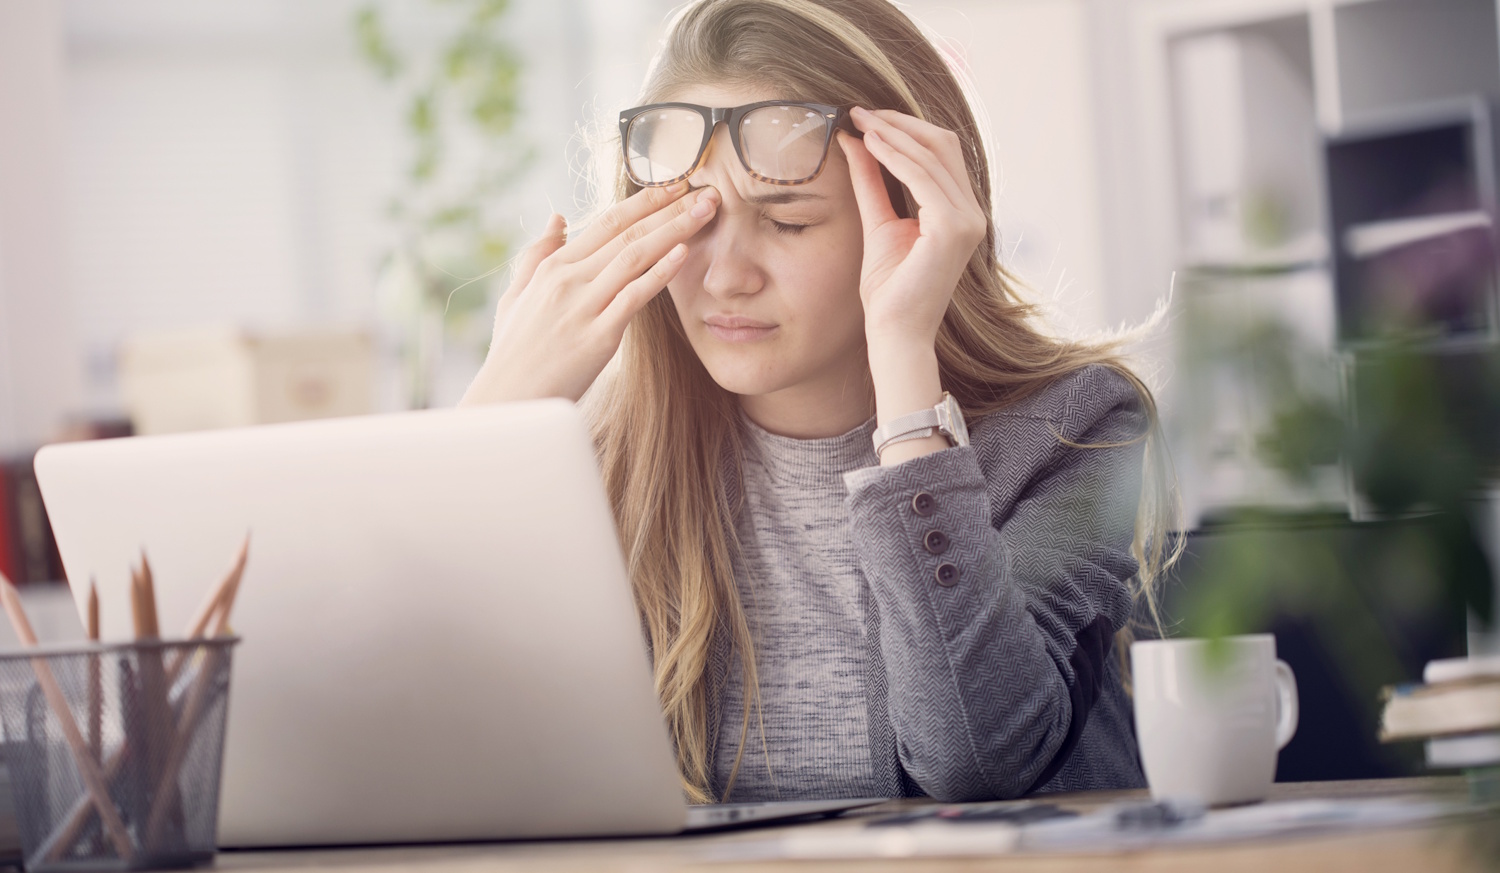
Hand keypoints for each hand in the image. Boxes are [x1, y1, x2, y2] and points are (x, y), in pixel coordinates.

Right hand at [460, 182, 720, 404]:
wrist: (507, 400)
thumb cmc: (513, 354)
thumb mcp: (517, 296)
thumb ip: (537, 255)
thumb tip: (558, 218)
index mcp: (553, 267)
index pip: (607, 222)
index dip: (644, 201)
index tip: (674, 185)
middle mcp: (568, 280)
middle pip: (627, 233)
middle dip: (669, 208)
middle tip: (706, 189)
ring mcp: (583, 307)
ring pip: (635, 256)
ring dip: (675, 229)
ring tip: (706, 210)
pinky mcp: (598, 337)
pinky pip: (634, 296)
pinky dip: (661, 272)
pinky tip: (684, 252)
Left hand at [837, 106, 986, 348]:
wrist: (894, 332)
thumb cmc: (889, 290)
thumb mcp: (878, 223)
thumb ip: (872, 182)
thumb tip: (856, 141)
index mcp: (960, 212)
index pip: (940, 153)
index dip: (905, 128)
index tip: (867, 116)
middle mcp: (972, 213)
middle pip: (942, 144)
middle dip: (900, 122)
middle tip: (860, 111)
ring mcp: (968, 220)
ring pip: (933, 155)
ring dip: (894, 133)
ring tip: (860, 121)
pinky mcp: (953, 229)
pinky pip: (923, 178)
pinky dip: (895, 156)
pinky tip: (870, 144)